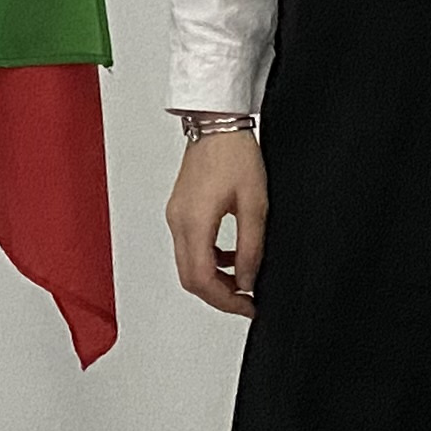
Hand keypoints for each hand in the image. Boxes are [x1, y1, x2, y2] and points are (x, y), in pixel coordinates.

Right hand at [165, 128, 265, 317]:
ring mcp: (176, 216)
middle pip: (190, 278)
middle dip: (218, 296)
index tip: (248, 306)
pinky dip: (208, 261)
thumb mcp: (255, 205)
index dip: (226, 301)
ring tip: (242, 281)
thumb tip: (246, 281)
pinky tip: (231, 257)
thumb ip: (250, 249)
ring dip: (213, 279)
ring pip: (187, 264)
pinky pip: (188, 247)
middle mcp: (178, 221)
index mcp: (195, 222)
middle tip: (245, 301)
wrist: (217, 124)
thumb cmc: (235, 154)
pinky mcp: (179, 210)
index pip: (202, 279)